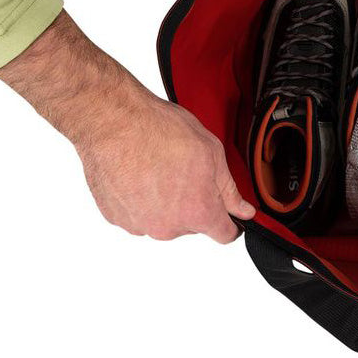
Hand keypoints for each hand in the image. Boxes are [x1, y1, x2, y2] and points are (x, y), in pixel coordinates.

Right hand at [75, 83, 254, 242]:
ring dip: (164, 201)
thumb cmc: (160, 131)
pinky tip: (139, 172)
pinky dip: (140, 199)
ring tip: (158, 167)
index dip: (230, 222)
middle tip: (185, 169)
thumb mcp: (212, 153)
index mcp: (197, 212)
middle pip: (191, 223)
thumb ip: (230, 190)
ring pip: (163, 218)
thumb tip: (243, 211)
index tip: (228, 214)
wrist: (114, 122)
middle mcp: (168, 227)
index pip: (224, 234)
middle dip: (193, 201)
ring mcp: (139, 224)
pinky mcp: (116, 217)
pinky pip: (137, 213)